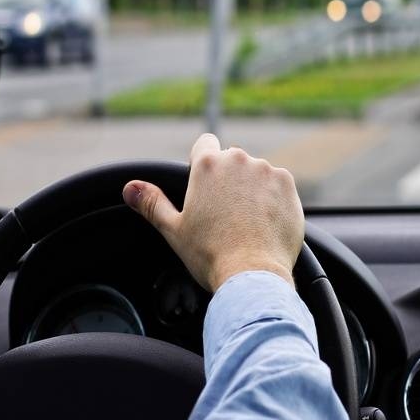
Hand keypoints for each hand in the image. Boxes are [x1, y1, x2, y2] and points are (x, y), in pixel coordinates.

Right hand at [122, 134, 303, 292]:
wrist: (252, 274)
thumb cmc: (211, 254)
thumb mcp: (173, 229)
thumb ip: (151, 203)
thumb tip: (130, 188)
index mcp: (207, 165)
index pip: (204, 145)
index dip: (203, 165)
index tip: (205, 187)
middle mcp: (239, 161)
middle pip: (232, 161)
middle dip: (229, 180)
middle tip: (225, 214)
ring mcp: (267, 172)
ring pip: (257, 173)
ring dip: (253, 189)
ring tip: (247, 222)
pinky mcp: (288, 187)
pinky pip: (279, 186)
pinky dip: (274, 200)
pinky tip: (265, 223)